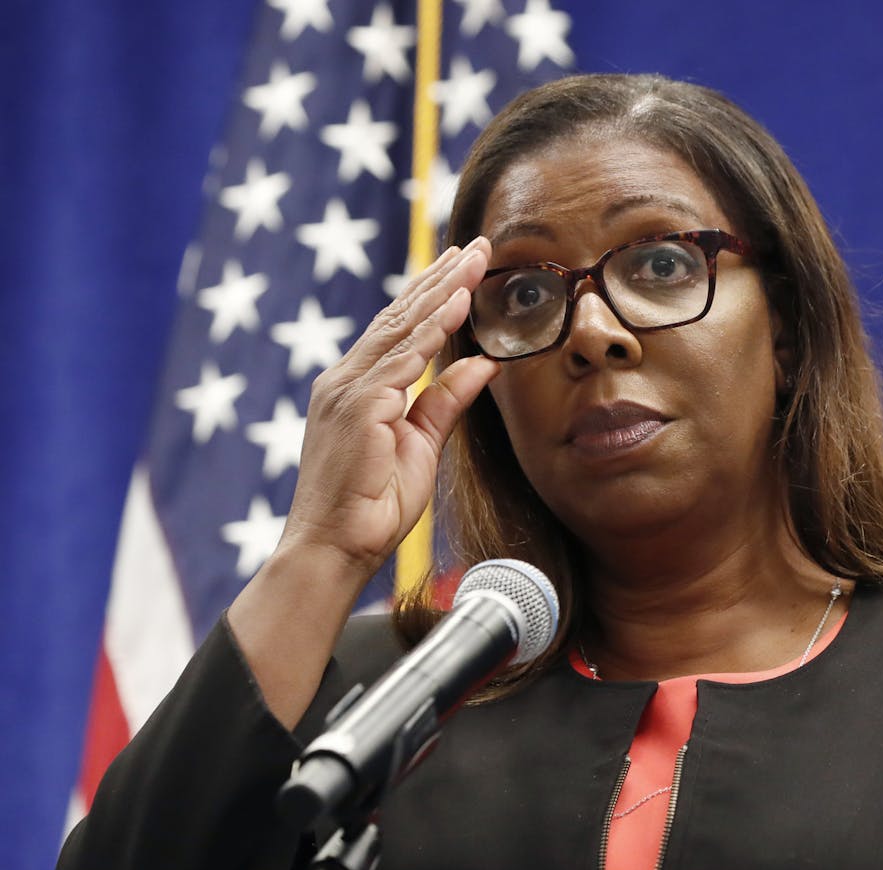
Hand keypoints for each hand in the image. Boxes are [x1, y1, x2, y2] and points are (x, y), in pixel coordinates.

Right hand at [278, 237, 500, 582]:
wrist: (335, 548)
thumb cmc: (372, 505)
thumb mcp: (422, 444)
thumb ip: (448, 400)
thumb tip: (484, 363)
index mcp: (358, 386)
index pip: (400, 328)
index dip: (434, 294)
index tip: (465, 266)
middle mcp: (346, 379)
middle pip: (400, 315)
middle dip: (441, 278)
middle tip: (476, 245)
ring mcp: (347, 390)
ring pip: (401, 328)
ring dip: (442, 291)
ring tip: (473, 261)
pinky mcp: (357, 408)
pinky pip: (401, 360)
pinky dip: (430, 330)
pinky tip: (456, 304)